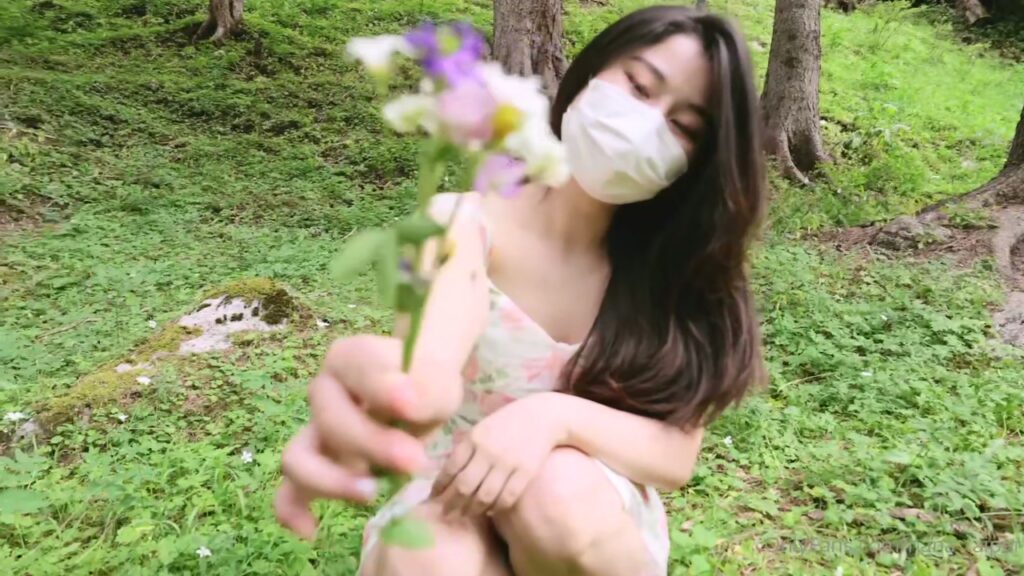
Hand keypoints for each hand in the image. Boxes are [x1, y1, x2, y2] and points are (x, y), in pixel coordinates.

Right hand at [274, 334, 462, 539]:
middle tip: (414, 460)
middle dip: (371, 444)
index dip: (380, 388)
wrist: (418, 398)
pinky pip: (289, 490)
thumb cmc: (424, 385)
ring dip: (332, 479)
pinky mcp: (315, 466)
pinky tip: (313, 530)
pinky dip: (293, 510)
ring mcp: (314, 430)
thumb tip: (406, 402)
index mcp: (349, 358)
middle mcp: (322, 391)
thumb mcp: (437, 380)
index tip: (410, 406)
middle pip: (330, 420)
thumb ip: (425, 385)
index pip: (355, 367)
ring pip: (299, 457)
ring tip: (371, 492)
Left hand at [431, 393, 567, 517]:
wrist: (541, 417)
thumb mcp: (481, 428)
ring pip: (484, 496)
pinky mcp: (525, 472)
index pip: (451, 468)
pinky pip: (507, 498)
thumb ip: (465, 449)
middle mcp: (488, 451)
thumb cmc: (506, 423)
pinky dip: (495, 508)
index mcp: (474, 438)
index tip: (434, 498)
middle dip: (452, 504)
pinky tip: (489, 510)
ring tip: (465, 514)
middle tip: (446, 513)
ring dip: (472, 509)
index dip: (440, 487)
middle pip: (465, 486)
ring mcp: (508, 462)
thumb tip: (445, 477)